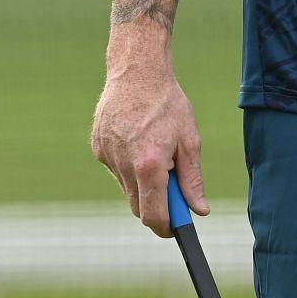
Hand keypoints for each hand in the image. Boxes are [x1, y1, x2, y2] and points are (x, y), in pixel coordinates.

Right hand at [91, 60, 207, 237]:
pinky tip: (136, 139)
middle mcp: (124, 165)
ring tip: (153, 147)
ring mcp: (107, 156)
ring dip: (141, 181)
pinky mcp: (97, 147)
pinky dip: (128, 164)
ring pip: (127, 187)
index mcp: (149, 165)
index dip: (167, 228)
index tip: (176, 228)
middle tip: (171, 182)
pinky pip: (116, 168)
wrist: (136, 69)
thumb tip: (199, 210)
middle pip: (138, 207)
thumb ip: (192, 179)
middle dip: (155, 204)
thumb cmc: (167, 103)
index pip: (153, 216)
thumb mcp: (189, 140)